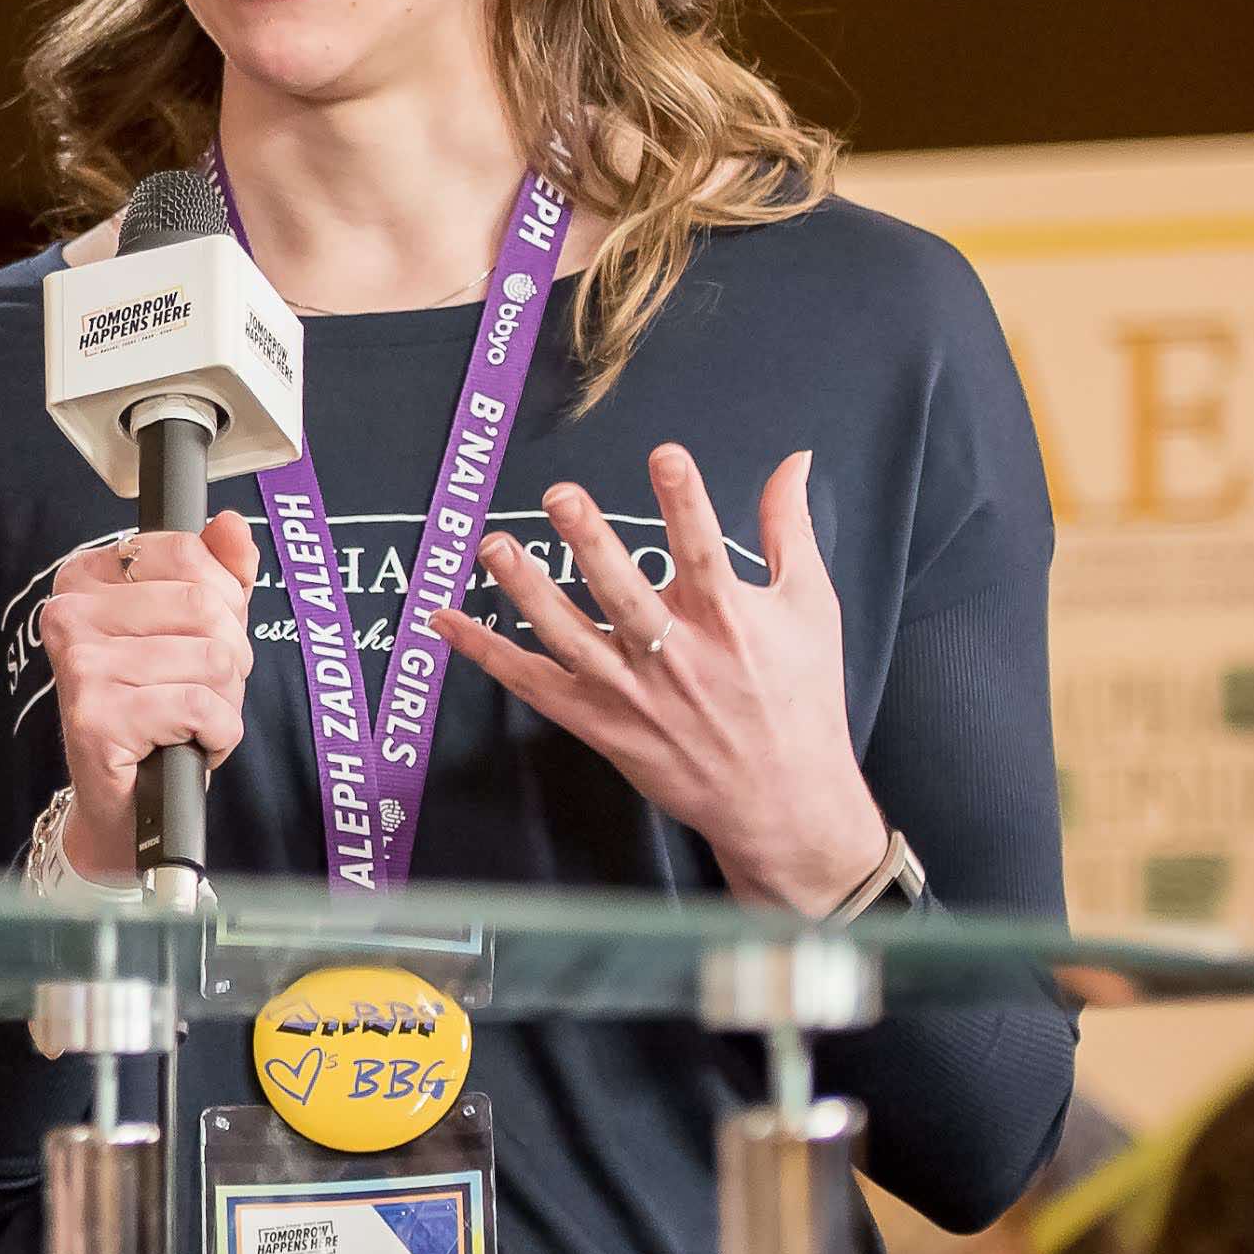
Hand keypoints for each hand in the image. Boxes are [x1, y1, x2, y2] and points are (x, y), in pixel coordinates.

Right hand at [38, 516, 260, 880]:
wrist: (127, 801)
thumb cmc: (158, 707)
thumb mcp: (193, 631)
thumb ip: (216, 572)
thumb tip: (231, 524)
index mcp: (86, 579)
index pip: (186, 553)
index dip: (223, 600)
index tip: (202, 636)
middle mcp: (70, 614)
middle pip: (206, 607)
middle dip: (230, 657)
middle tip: (200, 690)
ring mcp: (79, 664)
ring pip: (213, 660)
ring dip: (225, 702)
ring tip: (190, 721)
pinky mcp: (95, 715)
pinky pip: (201, 708)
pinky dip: (218, 735)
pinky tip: (189, 744)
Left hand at [429, 445, 888, 909]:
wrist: (784, 800)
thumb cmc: (802, 695)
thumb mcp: (810, 607)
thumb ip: (789, 530)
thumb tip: (795, 458)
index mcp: (729, 620)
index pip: (704, 550)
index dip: (685, 501)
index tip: (665, 453)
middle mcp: (675, 654)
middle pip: (624, 592)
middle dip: (592, 542)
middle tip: (561, 495)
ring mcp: (631, 692)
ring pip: (568, 635)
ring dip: (526, 590)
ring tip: (493, 545)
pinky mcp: (599, 724)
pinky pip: (532, 684)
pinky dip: (485, 653)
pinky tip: (443, 620)